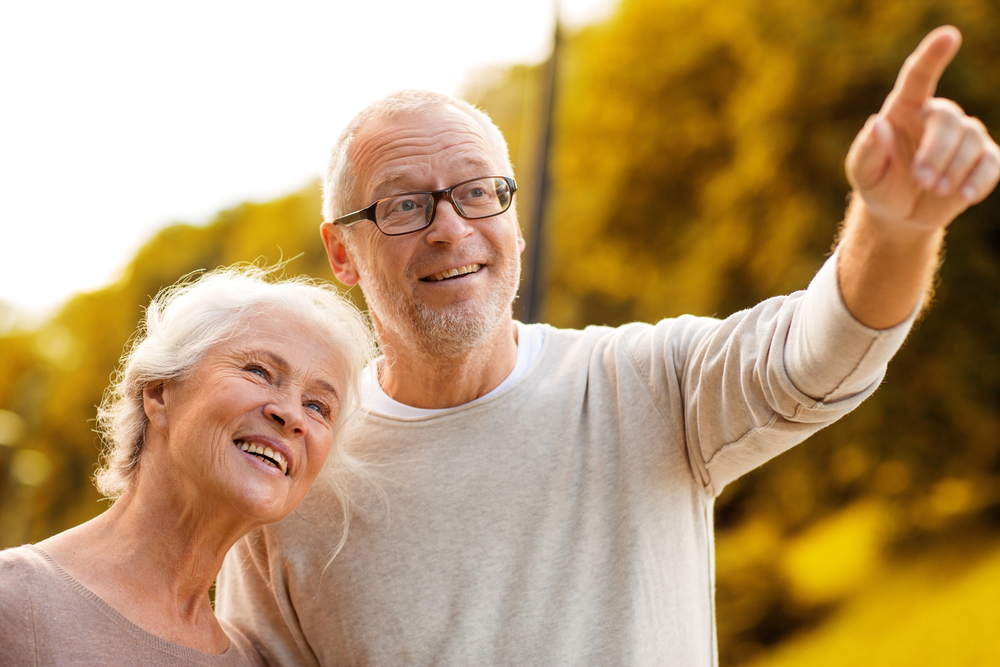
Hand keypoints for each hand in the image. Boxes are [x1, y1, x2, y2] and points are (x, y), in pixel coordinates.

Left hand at [846, 26, 999, 230]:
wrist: (899, 213)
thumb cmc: (878, 184)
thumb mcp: (863, 173)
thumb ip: (866, 151)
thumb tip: (877, 124)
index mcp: (905, 109)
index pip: (918, 77)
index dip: (933, 56)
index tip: (949, 36)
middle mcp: (937, 116)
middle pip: (949, 121)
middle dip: (936, 152)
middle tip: (921, 179)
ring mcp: (964, 136)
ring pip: (971, 142)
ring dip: (952, 170)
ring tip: (933, 189)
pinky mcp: (983, 159)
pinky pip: (992, 163)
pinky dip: (979, 180)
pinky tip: (964, 195)